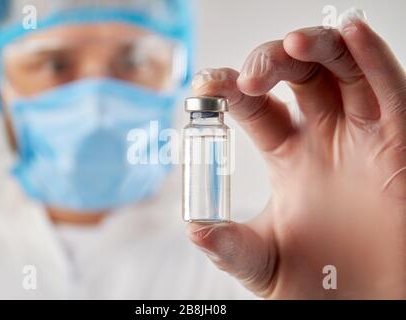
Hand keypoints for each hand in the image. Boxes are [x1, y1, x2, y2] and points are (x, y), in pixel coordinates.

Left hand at [186, 10, 404, 298]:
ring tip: (291, 46)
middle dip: (271, 63)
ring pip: (342, 70)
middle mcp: (324, 137)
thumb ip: (229, 246)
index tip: (205, 86)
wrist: (361, 307)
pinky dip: (372, 58)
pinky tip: (351, 32)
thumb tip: (195, 230)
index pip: (257, 105)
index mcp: (288, 155)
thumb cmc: (315, 283)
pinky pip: (388, 91)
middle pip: (298, 76)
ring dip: (317, 48)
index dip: (232, 89)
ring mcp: (362, 137)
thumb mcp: (260, 261)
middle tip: (250, 78)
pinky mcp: (399, 144)